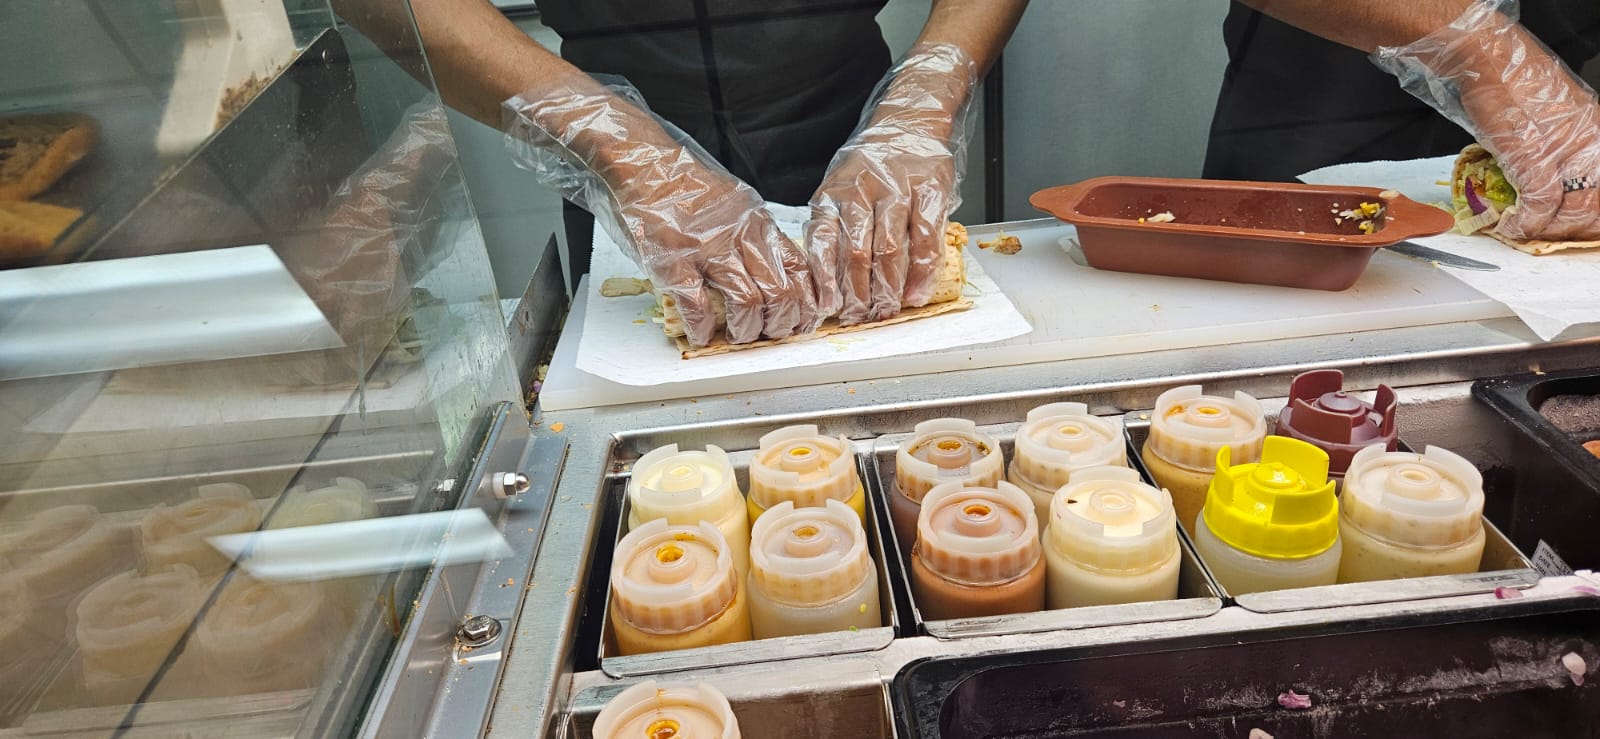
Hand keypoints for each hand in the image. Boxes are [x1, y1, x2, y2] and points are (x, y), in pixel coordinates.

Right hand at [505, 80, 815, 345]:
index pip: (801, 269)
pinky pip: (697, 306)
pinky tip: (701, 334)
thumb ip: (755, 234)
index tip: (804, 320)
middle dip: (781, 325)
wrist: (643, 162)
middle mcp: (740, 237)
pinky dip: (703, 328)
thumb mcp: (737, 202)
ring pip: (748, 304)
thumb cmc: (685, 183)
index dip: (807, 302)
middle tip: (772, 335)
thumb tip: (771, 270)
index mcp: (758, 223)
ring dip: (746, 330)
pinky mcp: (674, 262)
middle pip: (781, 293)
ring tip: (738, 336)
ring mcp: (707, 251)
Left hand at [807, 43, 978, 324]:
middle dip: (858, 295)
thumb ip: (832, 226)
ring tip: (886, 312)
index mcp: (834, 193)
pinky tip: (917, 293)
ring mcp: (897, 190)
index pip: (824, 242)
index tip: (827, 309)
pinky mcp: (930, 191)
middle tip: (860, 318)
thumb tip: (825, 282)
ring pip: (890, 250)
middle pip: (857, 254)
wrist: (909, 122)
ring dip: (888, 289)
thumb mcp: (838, 188)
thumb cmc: (870, 165)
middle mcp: (862, 190)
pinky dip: (922, 273)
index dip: (826, 281)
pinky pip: (925, 239)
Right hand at [1375, 0, 1599, 241]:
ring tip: (1525, 231)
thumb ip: (1557, 147)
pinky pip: (1537, 205)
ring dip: (1546, 230)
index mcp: (1597, 133)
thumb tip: (1546, 182)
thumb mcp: (1551, 115)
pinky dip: (1523, 222)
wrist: (1487, 60)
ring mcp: (1563, 152)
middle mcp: (1590, 142)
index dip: (1590, 218)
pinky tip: (1512, 225)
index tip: (1574, 229)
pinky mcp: (1533, 158)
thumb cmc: (1511, 81)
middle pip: (1594, 205)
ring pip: (1571, 211)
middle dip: (1571, 229)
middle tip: (1547, 235)